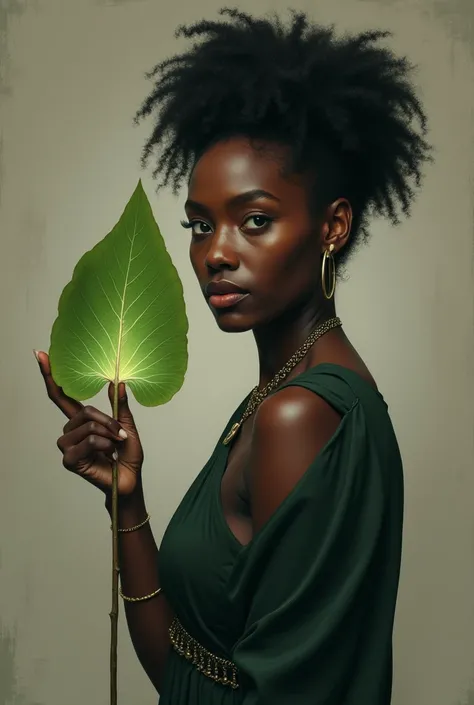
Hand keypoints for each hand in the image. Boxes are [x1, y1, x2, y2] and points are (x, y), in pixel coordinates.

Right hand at [36, 351, 143, 495]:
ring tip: (116, 444)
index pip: (61, 395)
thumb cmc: (127, 454)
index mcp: (81, 420)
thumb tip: (117, 382)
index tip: (40, 355)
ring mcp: (67, 446)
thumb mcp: (127, 425)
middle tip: (121, 433)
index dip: (51, 376)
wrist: (130, 479)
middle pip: (83, 411)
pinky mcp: (69, 460)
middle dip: (107, 420)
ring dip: (107, 432)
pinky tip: (107, 453)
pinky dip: (103, 444)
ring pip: (87, 426)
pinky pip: (88, 441)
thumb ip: (120, 405)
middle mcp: (70, 431)